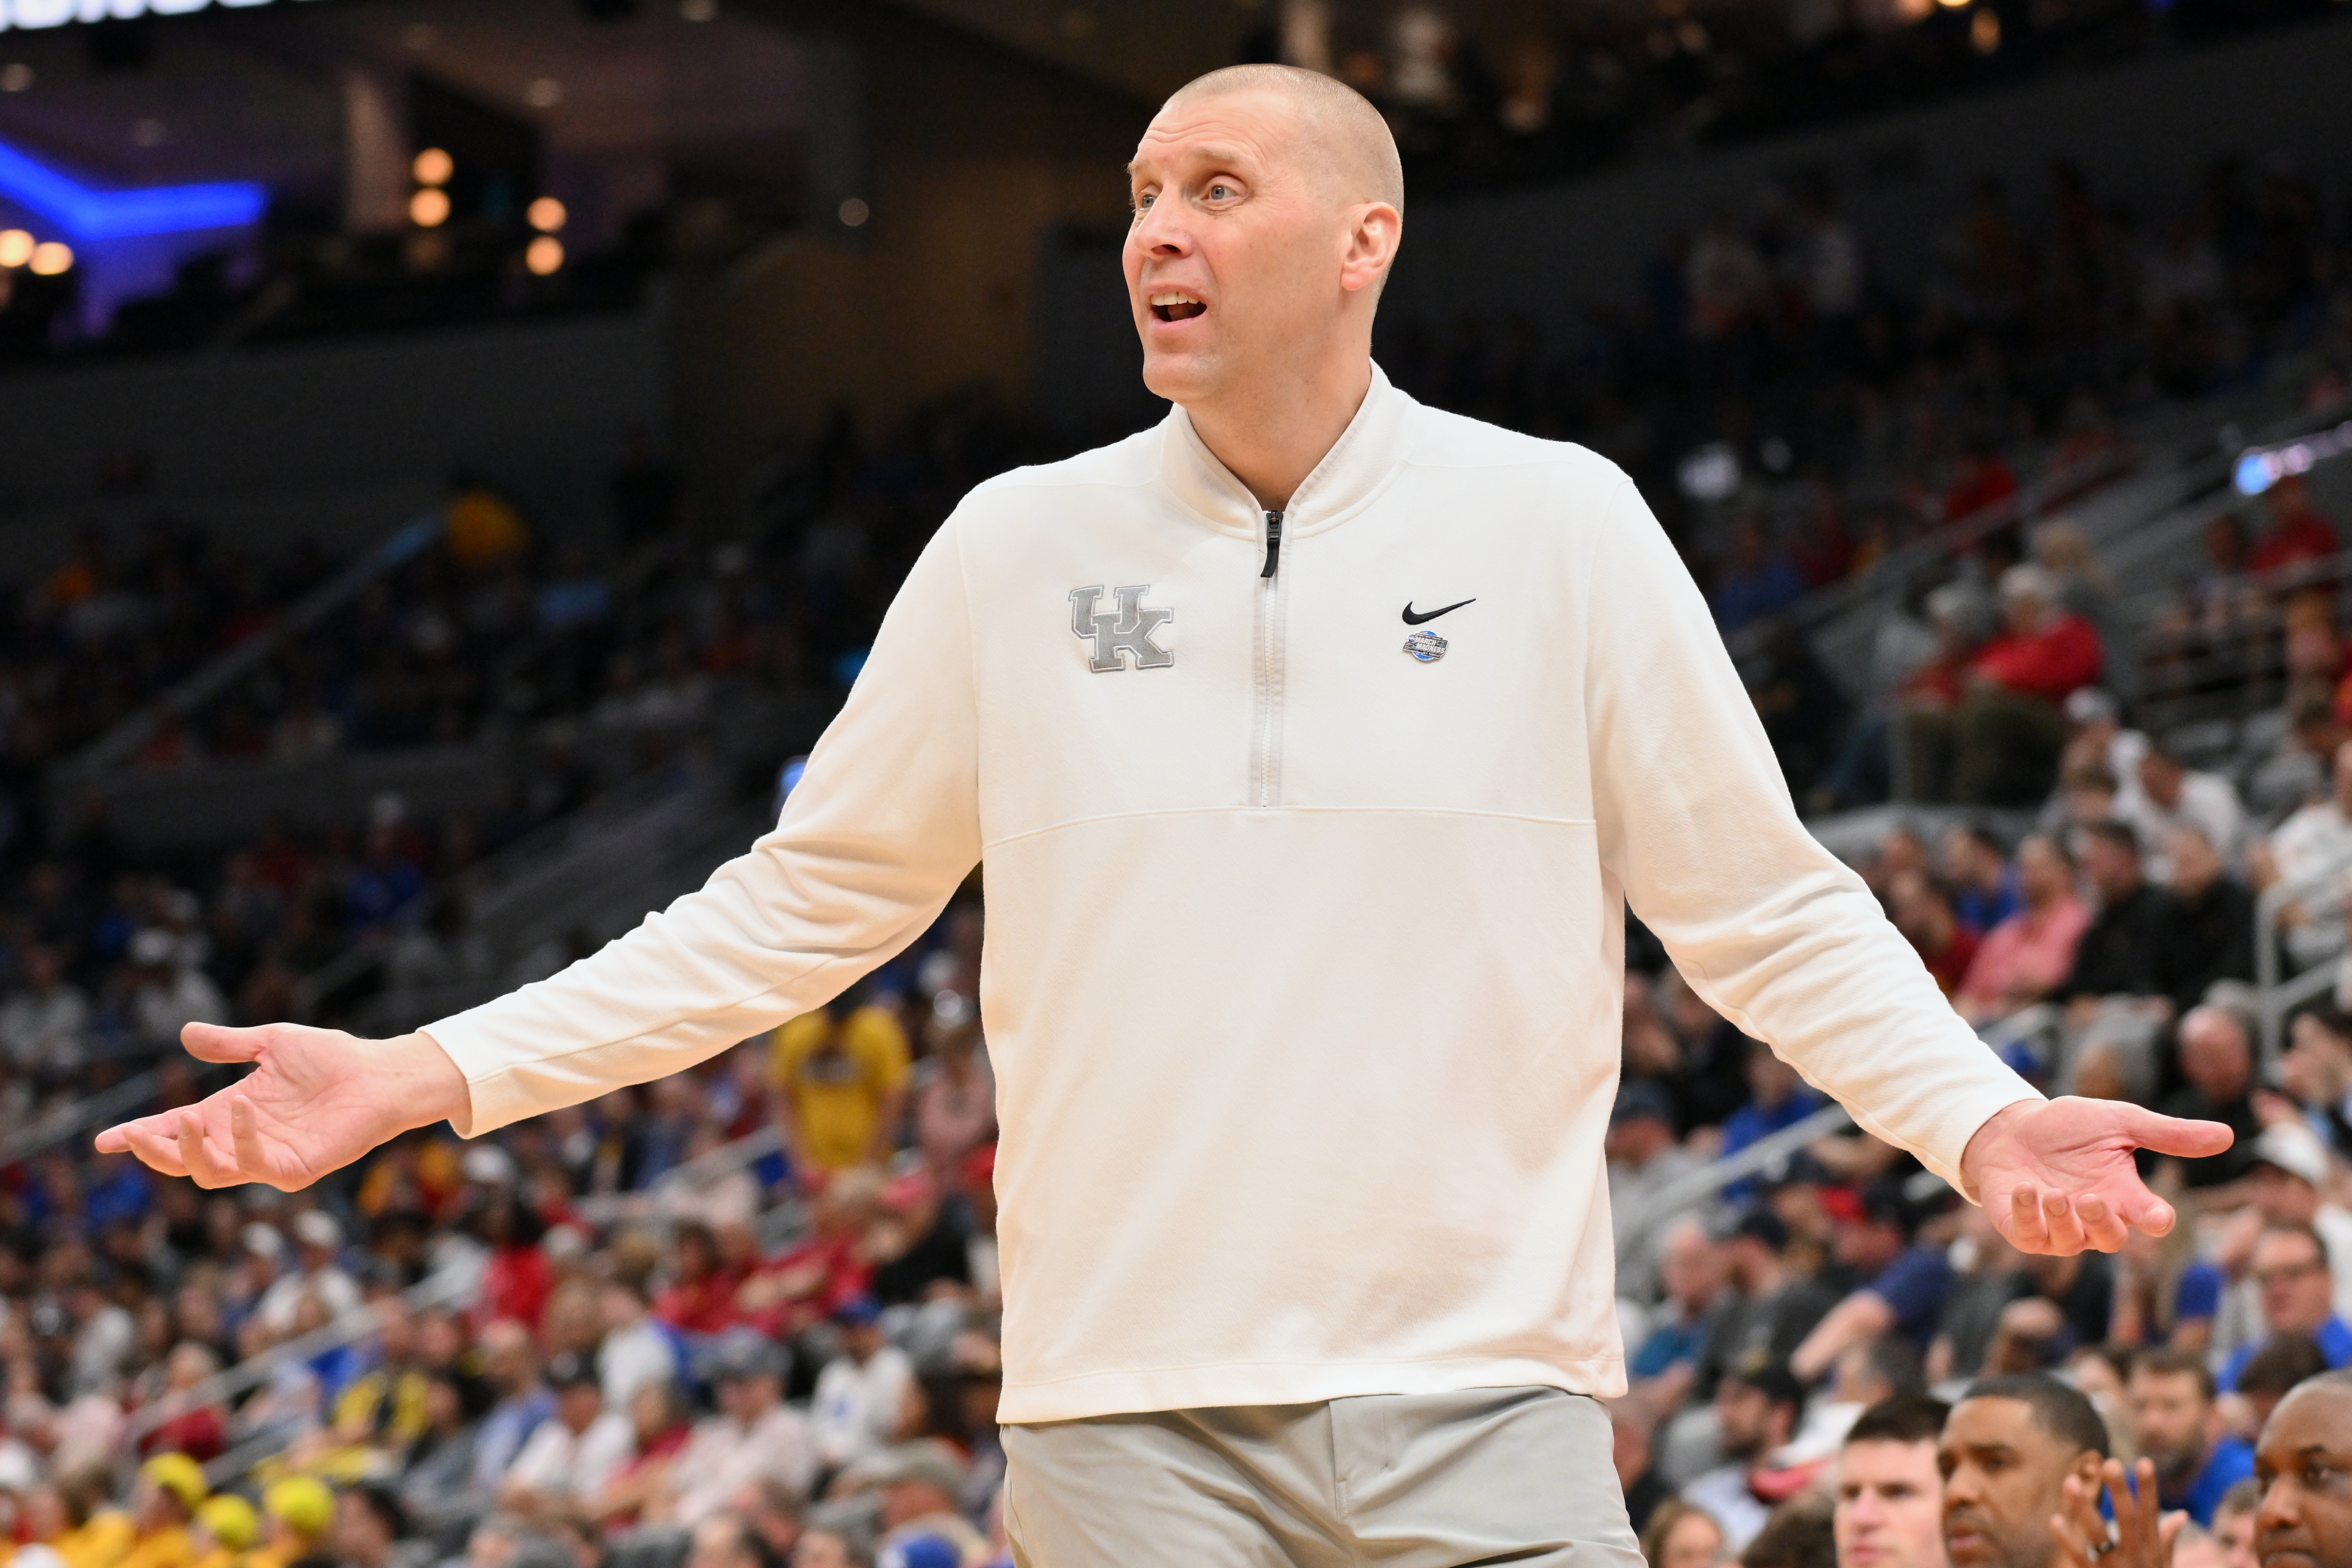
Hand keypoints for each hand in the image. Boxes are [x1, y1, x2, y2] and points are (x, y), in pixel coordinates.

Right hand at [93, 1022, 469, 1190]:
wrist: (380, 1072)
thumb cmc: (332, 1058)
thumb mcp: (271, 1043)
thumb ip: (229, 1044)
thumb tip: (185, 1034)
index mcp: (230, 1114)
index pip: (175, 1131)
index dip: (140, 1135)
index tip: (103, 1139)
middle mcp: (243, 1140)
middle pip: (183, 1161)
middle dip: (153, 1151)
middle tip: (132, 1135)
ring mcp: (268, 1159)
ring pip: (211, 1173)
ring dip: (189, 1151)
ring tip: (180, 1119)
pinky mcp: (296, 1169)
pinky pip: (257, 1166)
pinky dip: (243, 1140)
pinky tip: (242, 1109)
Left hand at [1959, 1096, 2231, 1253]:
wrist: (2009, 1128)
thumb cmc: (2067, 1128)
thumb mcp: (2118, 1121)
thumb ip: (2167, 1133)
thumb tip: (2227, 1135)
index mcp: (2123, 1195)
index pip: (2150, 1219)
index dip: (2156, 1220)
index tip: (2158, 1216)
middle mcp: (2093, 1217)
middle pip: (2112, 1240)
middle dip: (2103, 1224)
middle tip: (2091, 1198)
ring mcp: (2058, 1227)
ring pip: (2071, 1243)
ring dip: (2063, 1220)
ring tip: (2052, 1193)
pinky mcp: (2023, 1229)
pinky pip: (2029, 1236)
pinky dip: (2028, 1216)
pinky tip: (2027, 1190)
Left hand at [2050, 1458, 2183, 1567]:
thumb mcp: (2164, 1566)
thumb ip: (2167, 1539)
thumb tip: (2181, 1514)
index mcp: (2152, 1550)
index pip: (2151, 1514)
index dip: (2149, 1489)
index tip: (2143, 1461)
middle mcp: (2136, 1556)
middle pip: (2128, 1519)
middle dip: (2120, 1491)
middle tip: (2111, 1463)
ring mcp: (2117, 1567)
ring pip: (2099, 1534)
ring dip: (2085, 1508)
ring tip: (2070, 1480)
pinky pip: (2081, 1558)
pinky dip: (2067, 1540)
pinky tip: (2054, 1520)